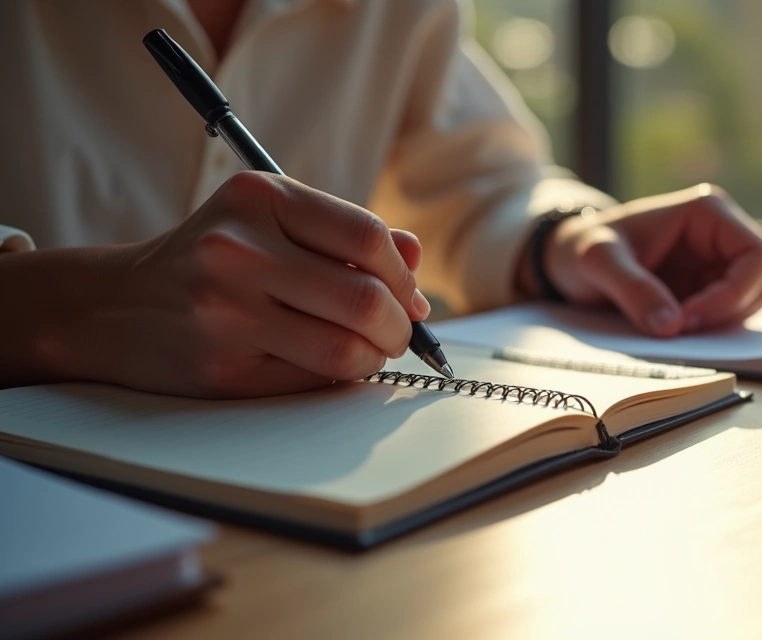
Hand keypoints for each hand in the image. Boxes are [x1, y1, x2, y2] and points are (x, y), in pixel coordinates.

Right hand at [68, 172, 427, 397]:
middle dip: (399, 327)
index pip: (368, 237)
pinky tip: (322, 363)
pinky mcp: (221, 368)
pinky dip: (334, 377)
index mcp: (259, 198)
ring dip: (373, 358)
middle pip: (366, 300)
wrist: (111, 305)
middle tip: (397, 335)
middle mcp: (238, 250)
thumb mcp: (269, 221)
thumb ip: (344, 233)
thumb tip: (415, 261)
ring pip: (346, 350)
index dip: (404, 277)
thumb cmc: (210, 259)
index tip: (410, 298)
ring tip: (365, 351)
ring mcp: (225, 312)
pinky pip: (311, 380)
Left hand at [543, 184, 761, 336]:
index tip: (688, 317)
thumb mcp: (598, 261)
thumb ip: (632, 289)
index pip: (759, 254)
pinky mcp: (706, 290)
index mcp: (708, 212)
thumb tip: (671, 326)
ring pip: (749, 304)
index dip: (734, 292)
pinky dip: (706, 331)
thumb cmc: (583, 247)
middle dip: (724, 313)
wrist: (567, 259)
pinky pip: (727, 317)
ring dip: (717, 324)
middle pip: (759, 284)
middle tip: (677, 329)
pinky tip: (670, 329)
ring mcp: (716, 264)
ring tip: (668, 326)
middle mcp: (721, 235)